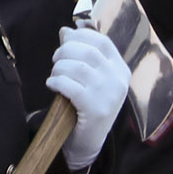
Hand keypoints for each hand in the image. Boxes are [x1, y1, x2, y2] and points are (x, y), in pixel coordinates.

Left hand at [48, 25, 131, 167]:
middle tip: (56, 60)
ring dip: (59, 67)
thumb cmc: (85, 106)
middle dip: (66, 51)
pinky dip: (57, 82)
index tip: (65, 38)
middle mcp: (119, 80)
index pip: (103, 42)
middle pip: (88, 52)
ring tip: (54, 75)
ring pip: (78, 67)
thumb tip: (66, 30)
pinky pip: (71, 87)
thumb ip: (81, 55)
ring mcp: (109, 95)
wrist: (87, 143)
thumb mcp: (89, 79)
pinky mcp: (96, 110)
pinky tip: (52, 85)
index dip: (81, 35)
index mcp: (121, 70)